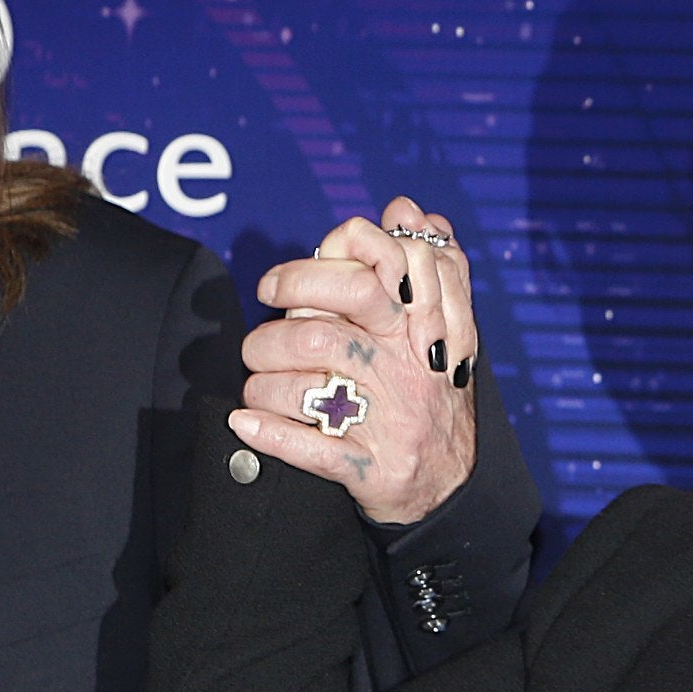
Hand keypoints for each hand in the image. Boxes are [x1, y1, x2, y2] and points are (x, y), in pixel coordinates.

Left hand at [230, 196, 481, 525]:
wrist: (448, 483)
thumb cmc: (432, 390)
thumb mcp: (445, 320)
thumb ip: (425, 259)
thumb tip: (404, 208)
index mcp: (419, 327)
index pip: (362, 280)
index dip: (306, 275)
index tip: (274, 285)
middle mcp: (406, 370)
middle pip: (322, 334)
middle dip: (272, 334)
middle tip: (256, 341)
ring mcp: (390, 422)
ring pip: (307, 389)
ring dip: (264, 383)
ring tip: (256, 382)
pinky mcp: (373, 469)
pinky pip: (312, 451)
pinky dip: (269, 436)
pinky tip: (244, 423)